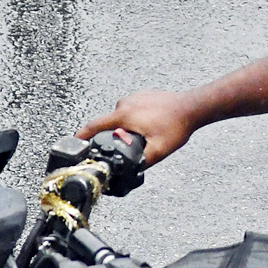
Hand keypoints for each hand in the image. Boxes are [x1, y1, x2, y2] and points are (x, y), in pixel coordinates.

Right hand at [77, 90, 197, 165]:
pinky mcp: (143, 95)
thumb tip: (127, 172)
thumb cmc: (177, 126)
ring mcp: (134, 97)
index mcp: (124, 115)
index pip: (93, 126)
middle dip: (114, 135)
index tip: (74, 142)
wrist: (193, 107)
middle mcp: (125, 103)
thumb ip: (140, 162)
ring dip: (127, 127)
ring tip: (146, 134)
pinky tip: (151, 125)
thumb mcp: (158, 151)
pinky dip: (136, 118)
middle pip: (108, 123)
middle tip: (129, 144)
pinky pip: (132, 109)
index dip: (81, 136)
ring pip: (122, 117)